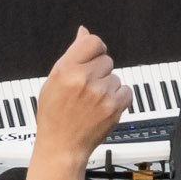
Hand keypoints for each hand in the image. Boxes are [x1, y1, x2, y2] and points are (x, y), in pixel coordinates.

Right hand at [26, 26, 127, 179]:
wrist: (61, 148)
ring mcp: (100, 94)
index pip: (93, 41)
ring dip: (108, 87)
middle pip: (106, 59)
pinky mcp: (114, 108)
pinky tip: (103, 107)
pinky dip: (119, 98)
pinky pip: (126, 91)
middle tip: (87, 88)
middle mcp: (83, 79)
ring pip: (116, 77)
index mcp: (66, 69)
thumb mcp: (53, 81)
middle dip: (100, 71)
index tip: (93, 58)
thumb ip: (72, 54)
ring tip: (92, 102)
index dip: (95, 49)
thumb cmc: (54, 116)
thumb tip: (84, 31)